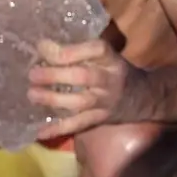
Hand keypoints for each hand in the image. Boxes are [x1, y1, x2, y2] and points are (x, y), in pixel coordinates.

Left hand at [27, 39, 142, 138]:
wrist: (144, 98)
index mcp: (110, 58)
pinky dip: (58, 128)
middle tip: (33, 74)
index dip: (70, 50)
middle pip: (85, 77)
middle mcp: (109, 79)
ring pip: (81, 102)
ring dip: (54, 100)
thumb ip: (78, 50)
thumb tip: (40, 46)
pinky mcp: (100, 119)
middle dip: (57, 75)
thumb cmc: (113, 70)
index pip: (96, 49)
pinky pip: (78, 124)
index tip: (43, 47)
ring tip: (32, 95)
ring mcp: (105, 101)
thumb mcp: (103, 56)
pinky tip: (39, 131)